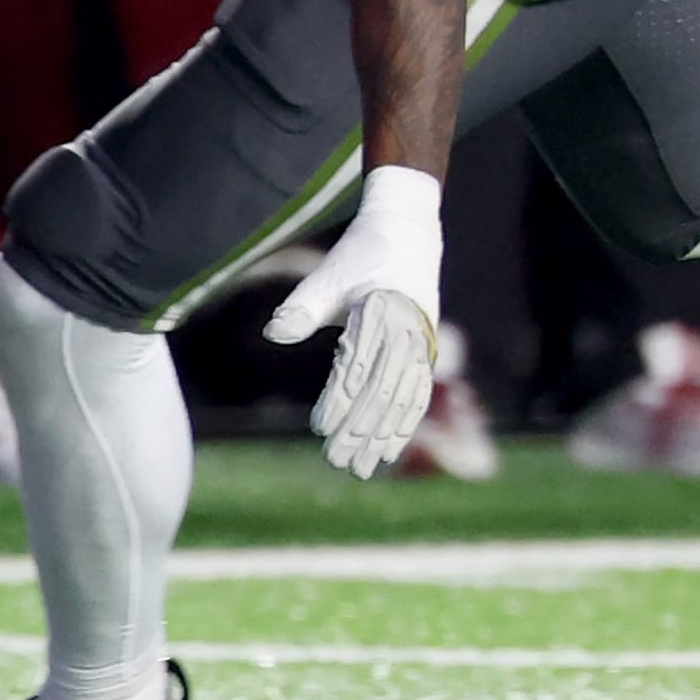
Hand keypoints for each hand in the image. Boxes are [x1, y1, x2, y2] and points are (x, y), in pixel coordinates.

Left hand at [263, 163, 444, 478]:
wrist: (409, 232)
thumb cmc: (362, 252)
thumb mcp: (329, 274)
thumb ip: (303, 307)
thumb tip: (273, 333)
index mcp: (381, 314)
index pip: (358, 369)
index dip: (339, 401)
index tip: (319, 429)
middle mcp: (406, 333)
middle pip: (382, 393)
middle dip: (360, 431)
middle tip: (336, 462)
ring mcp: (421, 344)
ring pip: (403, 399)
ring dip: (384, 436)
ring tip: (363, 467)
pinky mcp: (426, 350)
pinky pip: (418, 393)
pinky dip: (405, 422)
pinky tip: (391, 448)